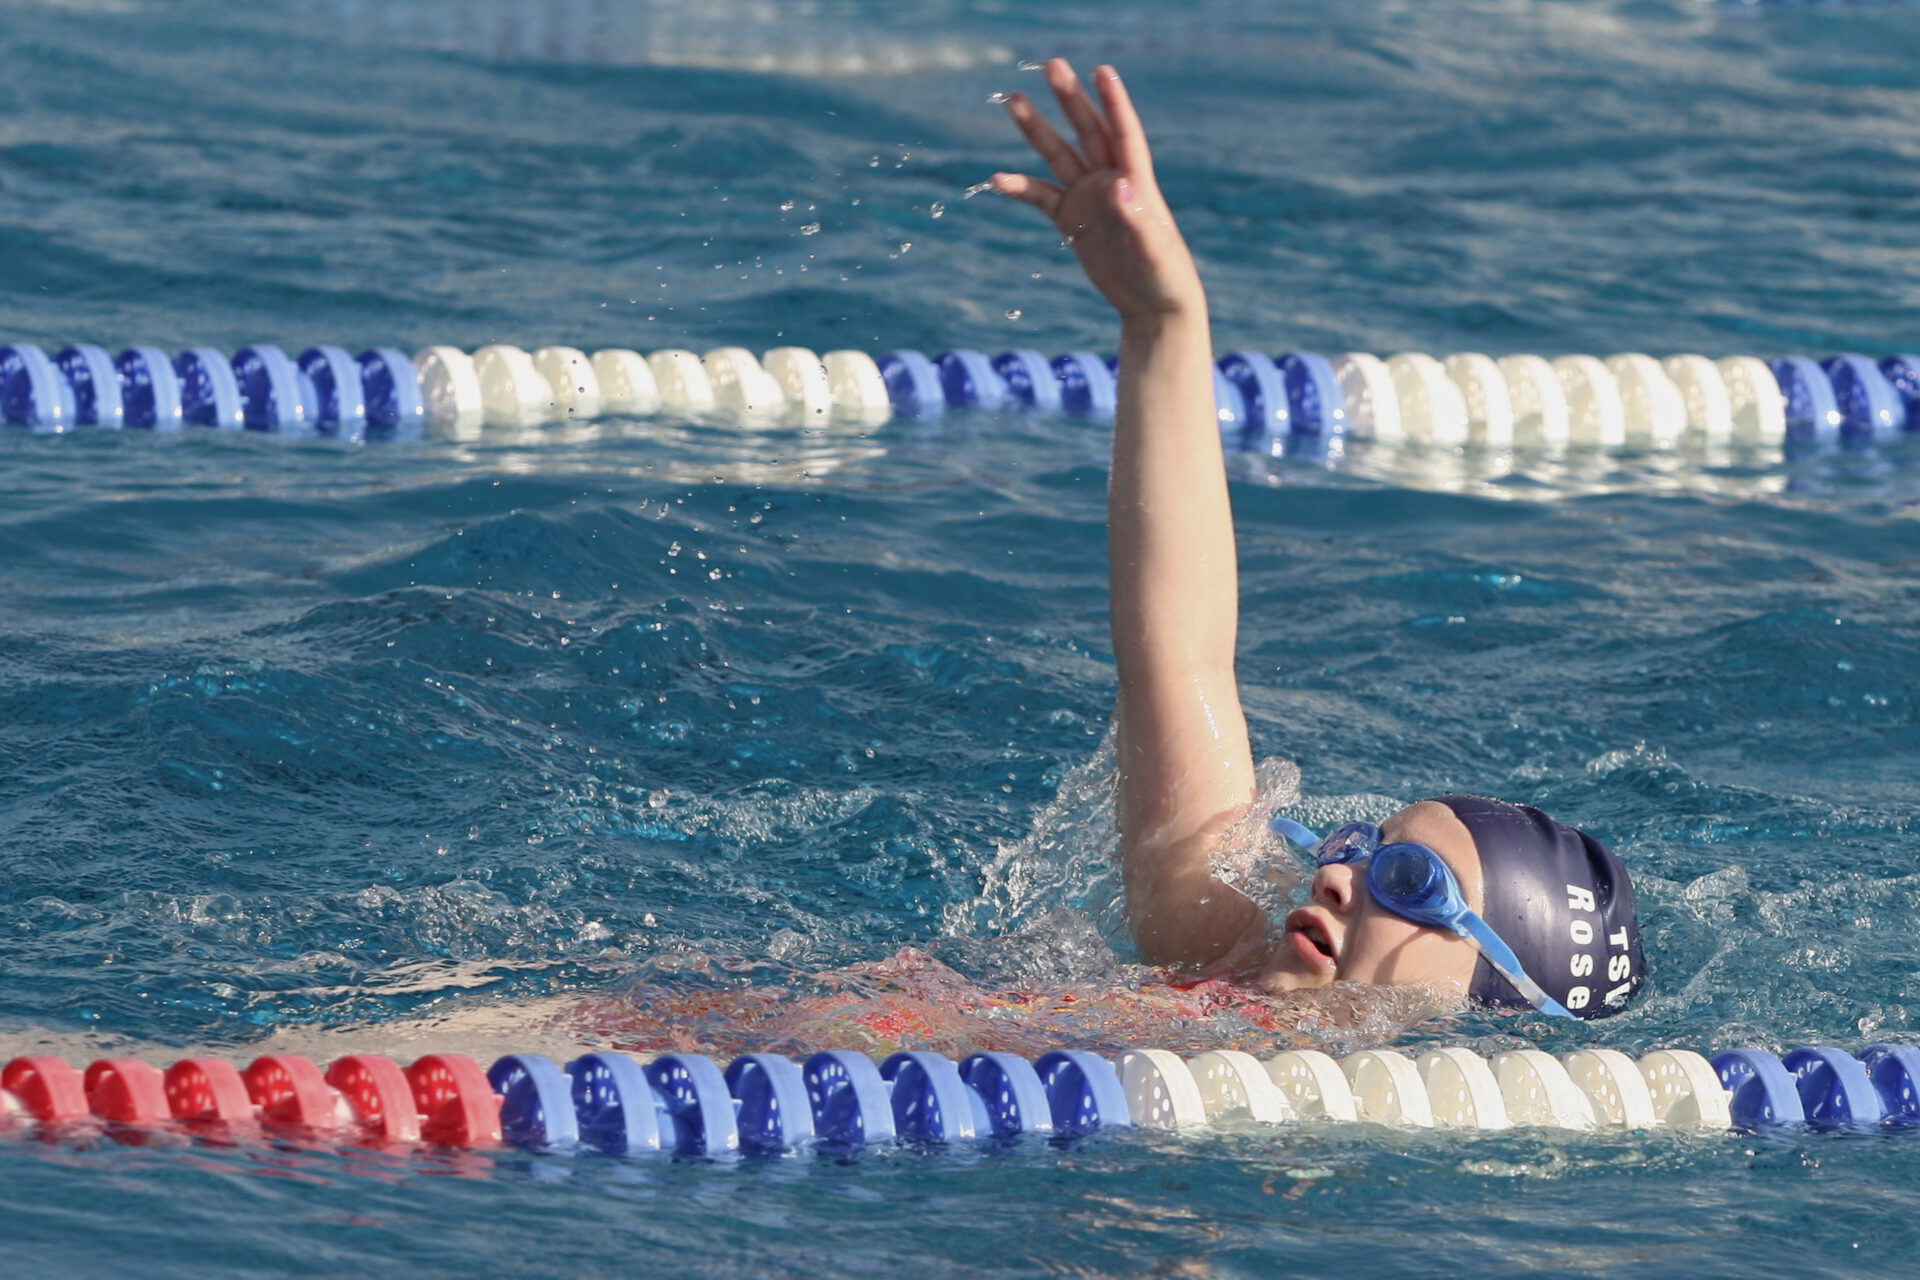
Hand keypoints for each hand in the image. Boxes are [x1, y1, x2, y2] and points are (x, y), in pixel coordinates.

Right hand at [993, 60, 1204, 321]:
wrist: (1152, 305)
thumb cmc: (1164, 276)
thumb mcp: (1153, 249)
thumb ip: (1137, 217)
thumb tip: (1119, 185)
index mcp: (1137, 181)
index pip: (1124, 132)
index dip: (1114, 102)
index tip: (1102, 71)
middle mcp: (1111, 181)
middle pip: (1088, 131)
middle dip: (1070, 99)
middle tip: (1052, 65)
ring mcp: (1089, 198)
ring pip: (1059, 155)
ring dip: (1037, 130)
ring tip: (1014, 100)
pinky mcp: (1072, 220)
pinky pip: (1041, 197)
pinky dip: (1020, 187)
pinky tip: (997, 179)